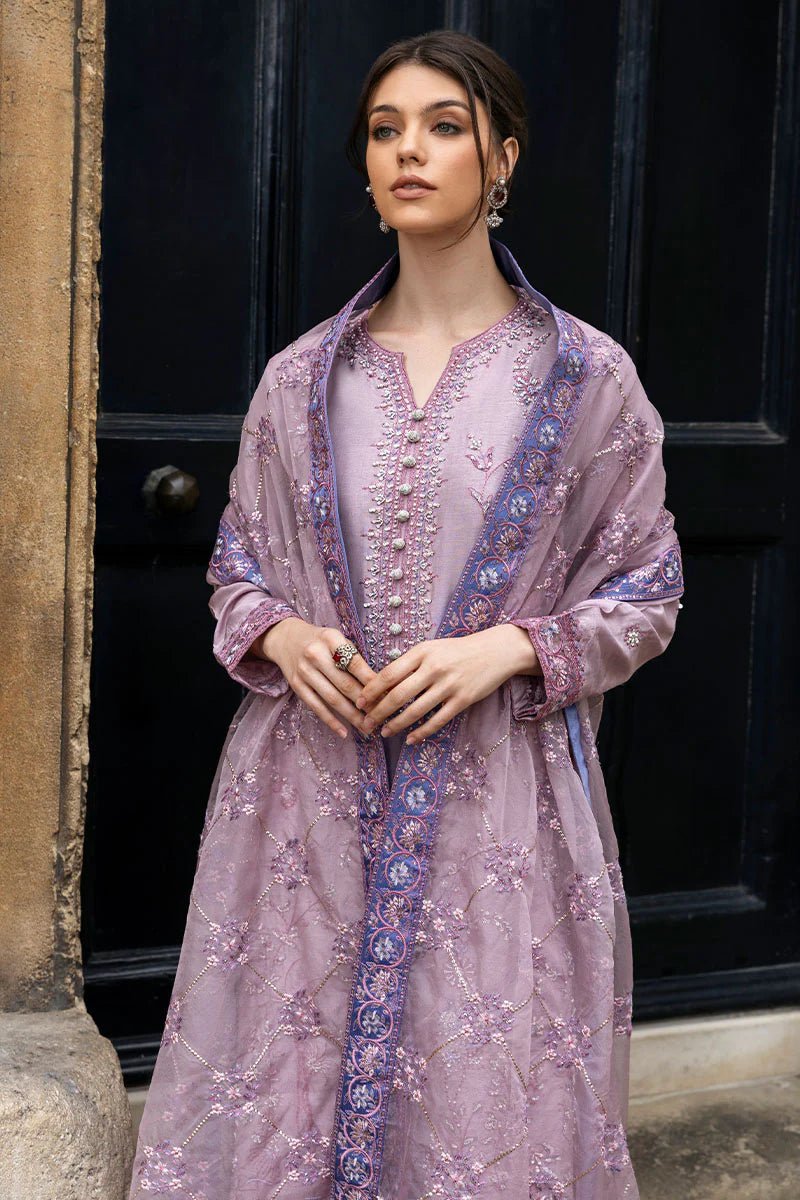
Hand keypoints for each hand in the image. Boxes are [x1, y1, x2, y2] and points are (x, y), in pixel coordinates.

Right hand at [255, 618, 376, 738]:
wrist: (286, 639)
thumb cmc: (320, 641)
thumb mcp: (337, 639)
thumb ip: (354, 658)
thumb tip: (379, 685)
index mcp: (331, 639)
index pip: (355, 663)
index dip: (372, 682)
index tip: (387, 696)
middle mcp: (315, 655)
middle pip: (345, 684)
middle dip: (365, 703)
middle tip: (381, 716)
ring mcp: (304, 672)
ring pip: (332, 699)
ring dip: (352, 716)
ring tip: (367, 727)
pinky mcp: (297, 686)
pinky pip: (316, 707)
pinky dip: (331, 721)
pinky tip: (344, 732)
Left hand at [355, 624, 539, 744]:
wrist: (495, 651)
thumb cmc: (458, 650)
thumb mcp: (432, 648)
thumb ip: (410, 663)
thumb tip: (382, 683)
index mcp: (422, 652)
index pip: (389, 674)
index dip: (371, 691)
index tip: (359, 702)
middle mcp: (433, 668)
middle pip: (398, 695)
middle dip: (378, 713)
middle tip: (366, 724)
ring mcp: (448, 685)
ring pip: (415, 711)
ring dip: (396, 724)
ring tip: (384, 732)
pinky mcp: (462, 700)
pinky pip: (437, 721)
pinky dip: (422, 732)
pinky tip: (411, 738)